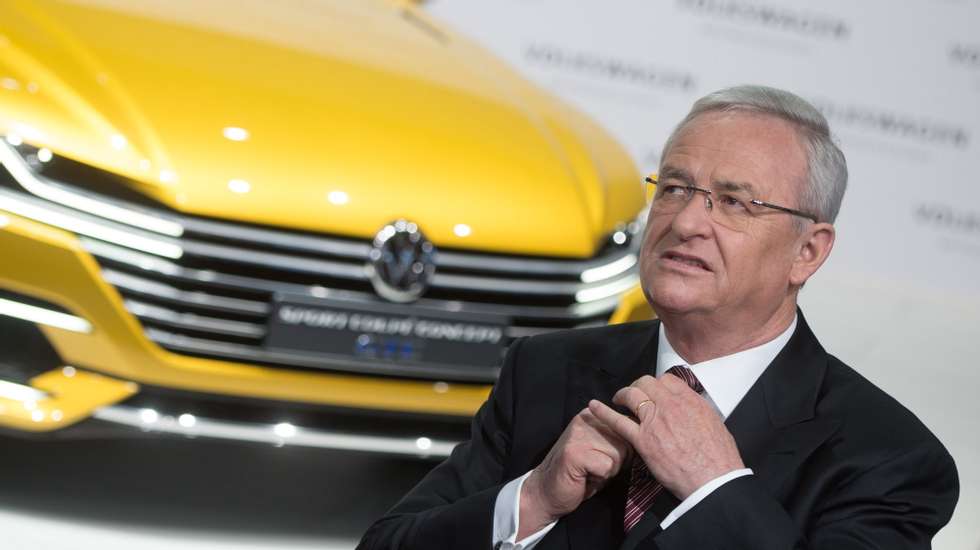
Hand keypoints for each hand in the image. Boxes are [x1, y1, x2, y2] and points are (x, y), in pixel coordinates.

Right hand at [519, 407, 630, 538]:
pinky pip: (607, 467)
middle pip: (625, 441)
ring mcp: (579, 434)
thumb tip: (643, 436)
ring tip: (590, 471)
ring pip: (618, 454)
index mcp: (593, 415)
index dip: (622, 449)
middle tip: (595, 466)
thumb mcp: (601, 448)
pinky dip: (600, 477)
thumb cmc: (580, 472)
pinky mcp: (575, 452)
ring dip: (608, 470)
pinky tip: (585, 476)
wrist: (546, 490)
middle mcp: (586, 418)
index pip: (627, 426)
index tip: (602, 456)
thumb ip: (617, 438)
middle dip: (616, 460)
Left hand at [588, 374, 743, 499]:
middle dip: (638, 386)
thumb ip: (699, 412)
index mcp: (689, 400)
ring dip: (623, 395)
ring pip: (631, 395)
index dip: (658, 385)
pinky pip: (618, 421)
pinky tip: (594, 407)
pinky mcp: (642, 440)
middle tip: (635, 394)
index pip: (667, 380)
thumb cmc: (719, 458)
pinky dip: (604, 412)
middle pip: (646, 383)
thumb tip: (693, 410)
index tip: (655, 392)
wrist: (713, 479)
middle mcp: (670, 405)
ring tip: (618, 398)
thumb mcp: (715, 424)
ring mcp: (654, 421)